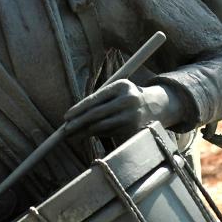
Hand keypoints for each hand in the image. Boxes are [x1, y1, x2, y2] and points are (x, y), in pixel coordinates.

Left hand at [64, 80, 182, 141]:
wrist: (155, 105)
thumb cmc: (126, 95)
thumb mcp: (115, 89)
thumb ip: (98, 99)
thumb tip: (75, 114)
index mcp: (121, 86)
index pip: (95, 99)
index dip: (78, 109)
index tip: (66, 116)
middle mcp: (128, 101)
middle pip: (97, 114)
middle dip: (79, 122)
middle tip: (65, 129)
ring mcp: (132, 116)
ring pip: (103, 126)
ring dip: (85, 131)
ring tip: (72, 134)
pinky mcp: (134, 129)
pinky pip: (110, 132)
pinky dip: (97, 133)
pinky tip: (86, 134)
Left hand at [202, 112, 221, 150]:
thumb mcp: (216, 109)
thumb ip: (211, 122)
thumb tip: (204, 135)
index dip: (213, 140)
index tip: (201, 131)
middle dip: (213, 140)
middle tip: (201, 131)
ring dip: (214, 139)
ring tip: (202, 130)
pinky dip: (217, 137)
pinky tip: (207, 130)